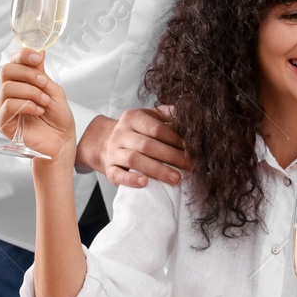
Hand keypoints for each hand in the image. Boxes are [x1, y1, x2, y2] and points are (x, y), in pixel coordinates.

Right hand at [0, 49, 74, 159]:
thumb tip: (39, 51)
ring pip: (7, 88)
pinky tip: (39, 111)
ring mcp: (4, 107)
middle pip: (6, 70)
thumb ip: (42, 73)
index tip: (38, 57)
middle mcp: (10, 93)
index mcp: (21, 82)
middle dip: (27, 73)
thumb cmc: (58, 117)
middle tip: (44, 83)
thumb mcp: (54, 90)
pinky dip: (27, 105)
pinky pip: (8, 105)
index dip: (23, 55)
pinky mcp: (3, 122)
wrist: (62, 141)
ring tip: (44, 102)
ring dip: (31, 92)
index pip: (13, 62)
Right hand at [77, 107, 191, 187]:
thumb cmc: (135, 131)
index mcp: (133, 118)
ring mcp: (113, 151)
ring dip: (157, 170)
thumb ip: (166, 115)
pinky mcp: (109, 169)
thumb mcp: (148, 117)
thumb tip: (186, 113)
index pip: (156, 128)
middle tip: (190, 165)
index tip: (192, 148)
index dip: (175, 139)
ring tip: (176, 178)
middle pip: (147, 145)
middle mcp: (121, 134)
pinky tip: (145, 183)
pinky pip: (118, 175)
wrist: (104, 141)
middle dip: (172, 156)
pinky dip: (131, 179)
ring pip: (134, 160)